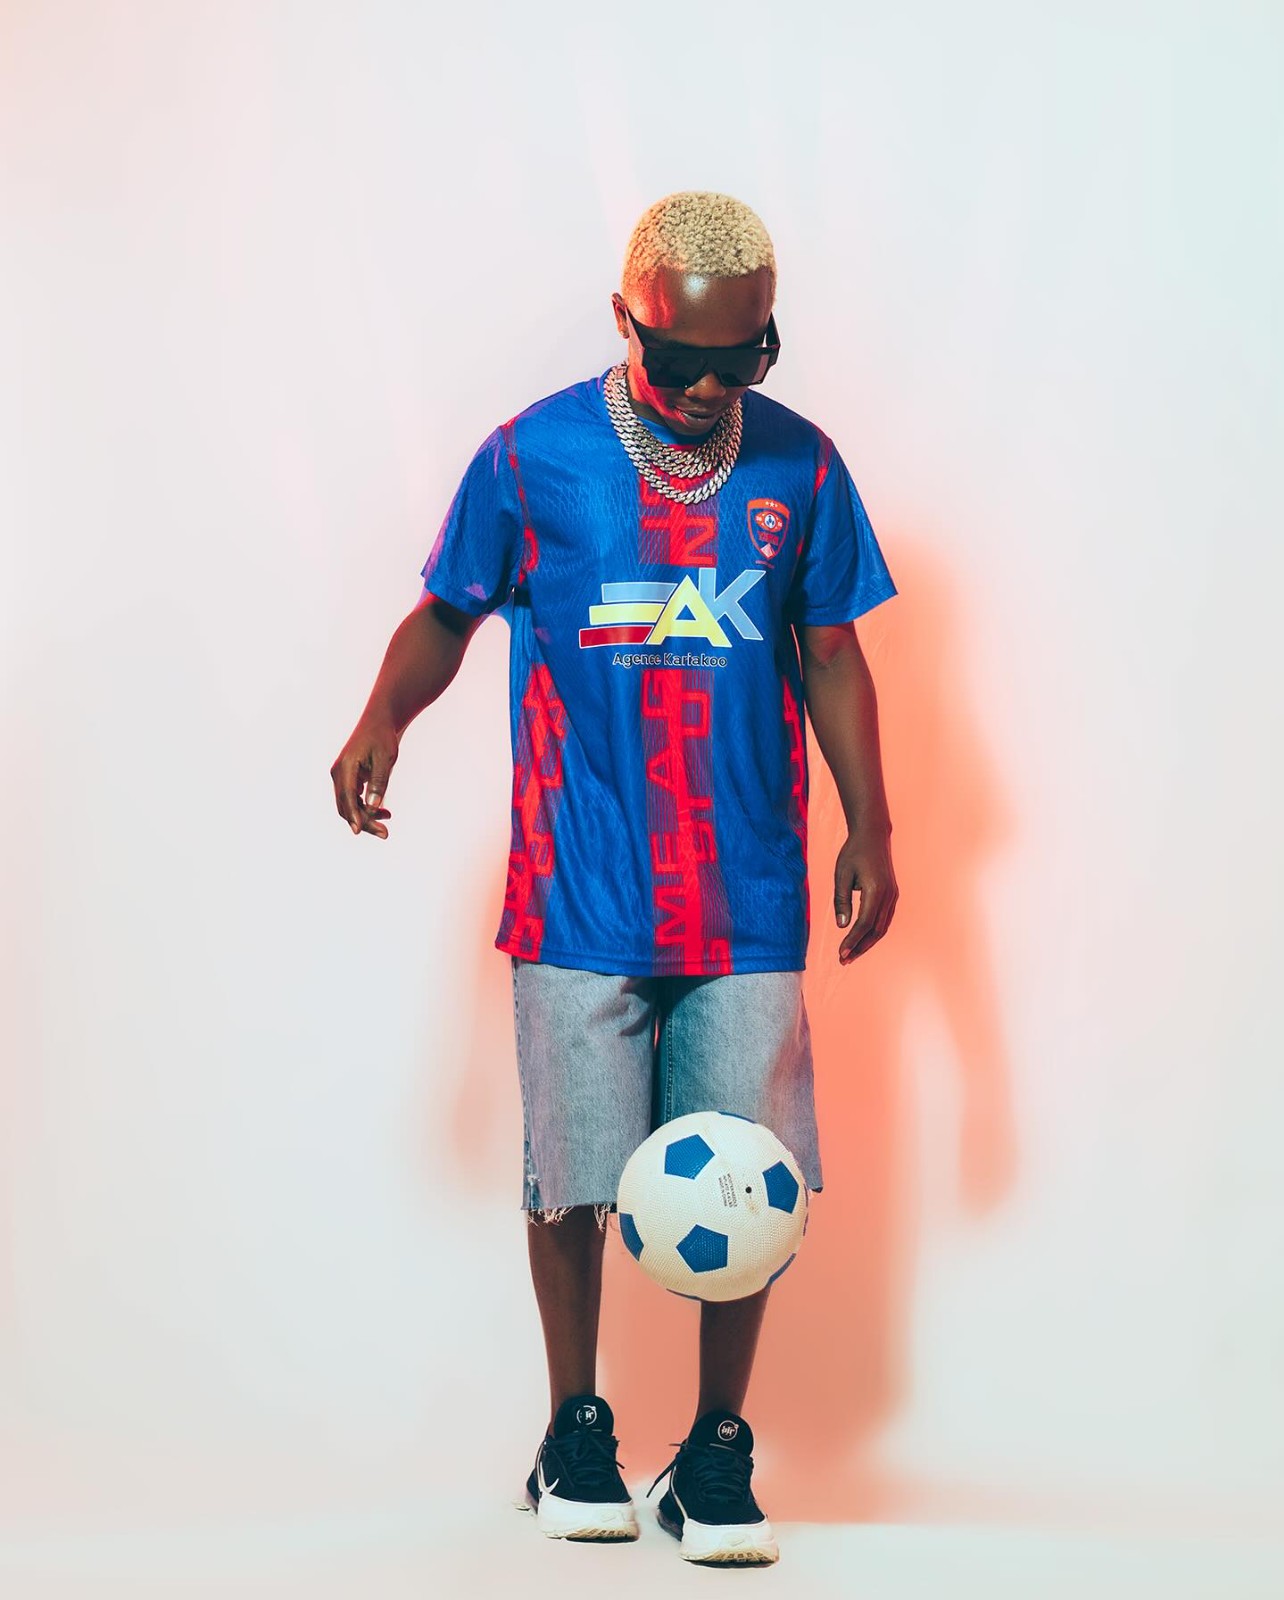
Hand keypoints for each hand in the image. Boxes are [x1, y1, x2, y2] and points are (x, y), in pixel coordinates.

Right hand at [331, 717, 399, 839]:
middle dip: (364, 821)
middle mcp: (339, 773)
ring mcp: (342, 776)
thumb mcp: (385, 759)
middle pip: (346, 805)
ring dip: (366, 817)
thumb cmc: (382, 737)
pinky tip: (384, 812)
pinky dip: (366, 808)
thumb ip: (379, 782)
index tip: (359, 831)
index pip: (347, 797)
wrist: (378, 721)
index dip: (353, 816)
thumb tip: (373, 807)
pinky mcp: (348, 779)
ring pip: (349, 805)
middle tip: (385, 834)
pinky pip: (354, 799)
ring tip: (386, 823)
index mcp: (345, 766)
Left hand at [834, 826, 897, 963]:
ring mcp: (893, 895)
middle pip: (875, 930)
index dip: (852, 940)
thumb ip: (842, 900)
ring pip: (881, 927)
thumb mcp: (841, 875)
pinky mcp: (892, 895)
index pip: (864, 924)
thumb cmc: (853, 853)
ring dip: (867, 943)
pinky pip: (884, 920)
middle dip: (860, 947)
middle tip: (844, 960)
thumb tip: (842, 925)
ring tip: (850, 954)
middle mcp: (888, 895)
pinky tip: (861, 939)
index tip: (841, 953)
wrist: (872, 836)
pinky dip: (873, 932)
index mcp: (875, 890)